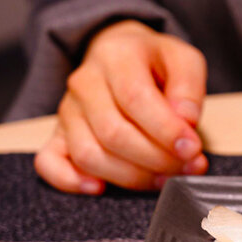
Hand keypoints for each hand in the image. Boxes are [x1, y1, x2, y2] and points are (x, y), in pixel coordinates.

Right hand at [35, 20, 208, 193]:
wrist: (121, 54)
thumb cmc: (156, 62)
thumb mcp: (183, 60)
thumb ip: (189, 87)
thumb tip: (186, 121)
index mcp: (117, 56)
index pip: (135, 99)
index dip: (166, 131)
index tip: (193, 148)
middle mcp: (85, 82)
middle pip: (113, 133)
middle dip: (157, 159)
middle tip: (189, 166)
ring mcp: (67, 110)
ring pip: (89, 154)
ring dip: (131, 176)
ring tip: (165, 178)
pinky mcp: (57, 134)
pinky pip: (49, 162)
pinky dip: (71, 180)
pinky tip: (101, 188)